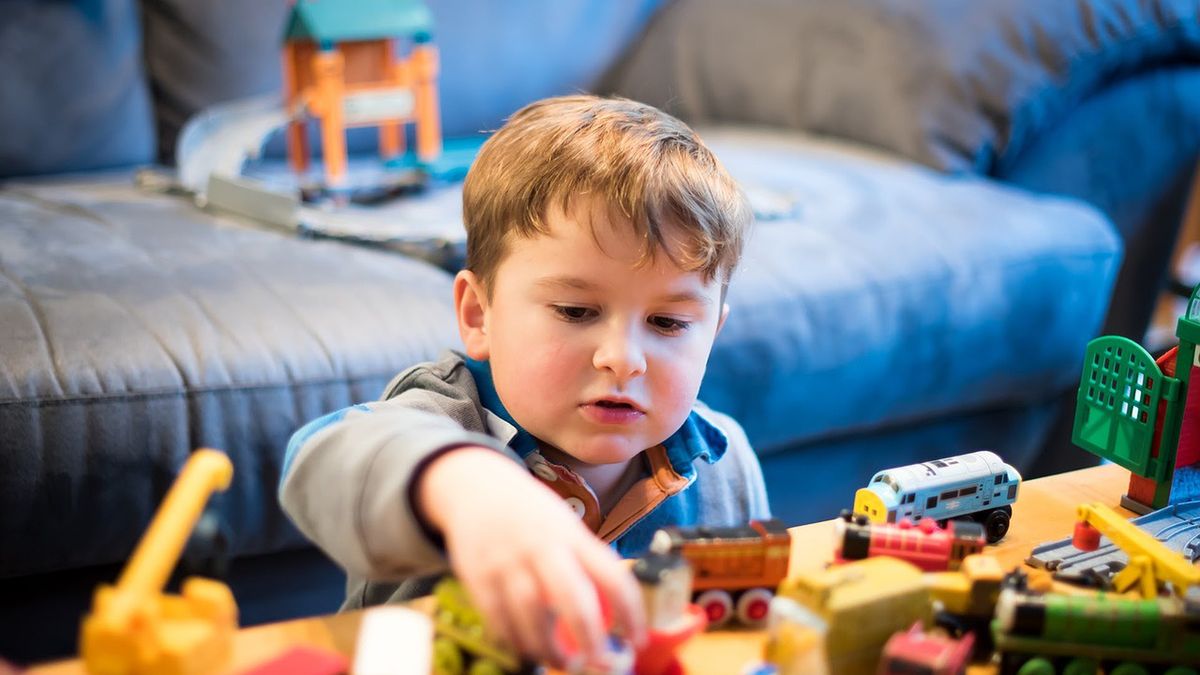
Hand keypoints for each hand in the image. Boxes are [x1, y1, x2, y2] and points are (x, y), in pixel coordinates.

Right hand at [416, 447, 645, 666]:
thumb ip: (586, 564)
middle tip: (600, 663)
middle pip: (571, 598)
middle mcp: (542, 547)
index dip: (630, 613)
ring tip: (562, 663)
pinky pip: (498, 619)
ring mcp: (508, 562)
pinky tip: (527, 647)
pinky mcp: (478, 576)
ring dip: (549, 648)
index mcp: (572, 536)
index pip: (612, 577)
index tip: (638, 641)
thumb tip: (614, 615)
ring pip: (531, 615)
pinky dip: (515, 640)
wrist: (476, 485)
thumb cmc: (531, 514)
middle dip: (590, 638)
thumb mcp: (565, 526)